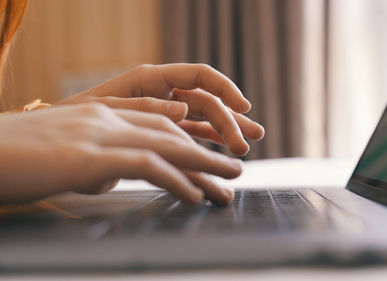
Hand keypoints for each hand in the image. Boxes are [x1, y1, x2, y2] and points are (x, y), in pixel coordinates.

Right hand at [0, 103, 241, 204]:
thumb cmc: (14, 157)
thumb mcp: (61, 151)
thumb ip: (92, 155)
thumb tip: (111, 175)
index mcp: (99, 112)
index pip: (156, 121)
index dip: (187, 136)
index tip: (210, 152)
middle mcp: (105, 118)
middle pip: (170, 132)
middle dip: (207, 150)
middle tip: (234, 168)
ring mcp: (99, 134)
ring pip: (167, 145)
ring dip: (204, 165)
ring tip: (229, 182)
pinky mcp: (90, 157)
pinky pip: (147, 165)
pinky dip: (176, 179)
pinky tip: (194, 194)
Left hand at [57, 64, 264, 155]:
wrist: (57, 138)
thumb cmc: (77, 118)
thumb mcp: (107, 110)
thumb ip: (146, 107)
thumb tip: (184, 109)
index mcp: (151, 79)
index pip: (200, 76)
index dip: (226, 89)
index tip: (244, 108)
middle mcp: (163, 94)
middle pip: (207, 102)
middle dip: (230, 122)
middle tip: (245, 145)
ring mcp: (163, 113)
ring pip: (204, 119)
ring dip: (226, 132)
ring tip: (246, 148)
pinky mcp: (160, 131)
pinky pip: (191, 134)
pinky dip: (208, 141)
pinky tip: (223, 150)